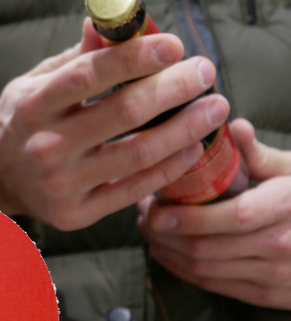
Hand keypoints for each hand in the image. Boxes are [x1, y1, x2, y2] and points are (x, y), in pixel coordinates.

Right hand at [0, 17, 228, 229]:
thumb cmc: (21, 119)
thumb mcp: (35, 82)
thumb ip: (76, 58)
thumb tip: (108, 22)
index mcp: (33, 104)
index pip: (87, 75)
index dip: (134, 57)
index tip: (173, 44)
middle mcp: (45, 144)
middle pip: (123, 112)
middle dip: (173, 88)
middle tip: (204, 71)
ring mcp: (61, 183)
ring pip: (138, 154)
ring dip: (185, 128)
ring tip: (213, 108)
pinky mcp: (75, 212)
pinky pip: (133, 190)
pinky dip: (168, 168)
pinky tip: (191, 147)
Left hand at [139, 118, 290, 308]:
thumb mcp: (290, 170)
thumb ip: (258, 152)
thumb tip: (235, 126)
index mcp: (286, 207)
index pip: (234, 216)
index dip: (190, 217)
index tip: (157, 209)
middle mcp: (283, 245)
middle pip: (209, 247)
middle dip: (165, 232)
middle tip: (144, 212)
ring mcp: (275, 275)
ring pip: (205, 269)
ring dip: (167, 250)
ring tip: (149, 228)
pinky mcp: (266, 294)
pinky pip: (214, 284)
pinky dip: (181, 268)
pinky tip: (164, 250)